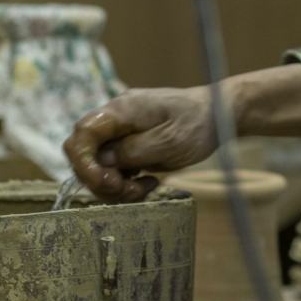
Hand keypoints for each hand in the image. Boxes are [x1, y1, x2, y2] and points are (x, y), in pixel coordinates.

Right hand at [63, 88, 217, 201]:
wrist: (218, 115)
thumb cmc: (197, 124)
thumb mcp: (168, 141)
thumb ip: (133, 151)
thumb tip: (102, 161)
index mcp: (121, 110)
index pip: (82, 134)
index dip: (84, 162)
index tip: (106, 182)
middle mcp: (115, 119)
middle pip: (86, 153)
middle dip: (101, 179)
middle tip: (129, 189)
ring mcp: (122, 133)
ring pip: (99, 165)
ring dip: (115, 185)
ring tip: (144, 188)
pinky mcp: (130, 146)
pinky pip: (115, 169)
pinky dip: (126, 183)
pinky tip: (149, 182)